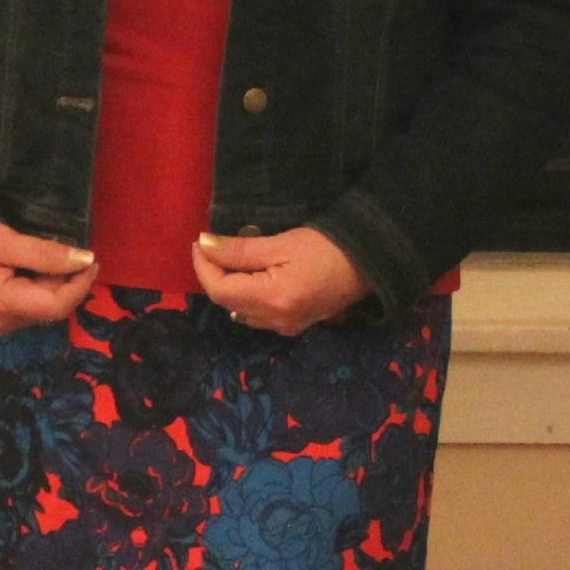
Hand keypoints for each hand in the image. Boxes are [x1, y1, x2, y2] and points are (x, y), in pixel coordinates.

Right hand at [0, 219, 98, 334]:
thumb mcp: (5, 240)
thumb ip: (45, 253)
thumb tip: (85, 260)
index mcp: (1, 305)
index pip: (57, 306)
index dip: (80, 285)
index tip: (92, 260)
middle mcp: (2, 323)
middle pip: (51, 308)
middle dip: (68, 283)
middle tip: (74, 254)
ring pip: (42, 309)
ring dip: (56, 286)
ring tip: (55, 259)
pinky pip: (30, 308)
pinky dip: (41, 290)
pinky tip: (37, 271)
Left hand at [192, 227, 372, 334]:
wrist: (370, 263)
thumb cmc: (328, 247)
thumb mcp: (281, 244)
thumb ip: (240, 249)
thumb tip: (204, 245)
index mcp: (273, 301)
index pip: (220, 290)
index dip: (203, 266)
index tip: (199, 241)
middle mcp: (276, 321)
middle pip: (228, 302)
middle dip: (214, 274)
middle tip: (211, 246)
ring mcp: (285, 327)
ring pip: (240, 310)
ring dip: (228, 286)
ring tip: (228, 258)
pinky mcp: (294, 325)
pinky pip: (256, 314)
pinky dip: (245, 295)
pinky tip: (249, 276)